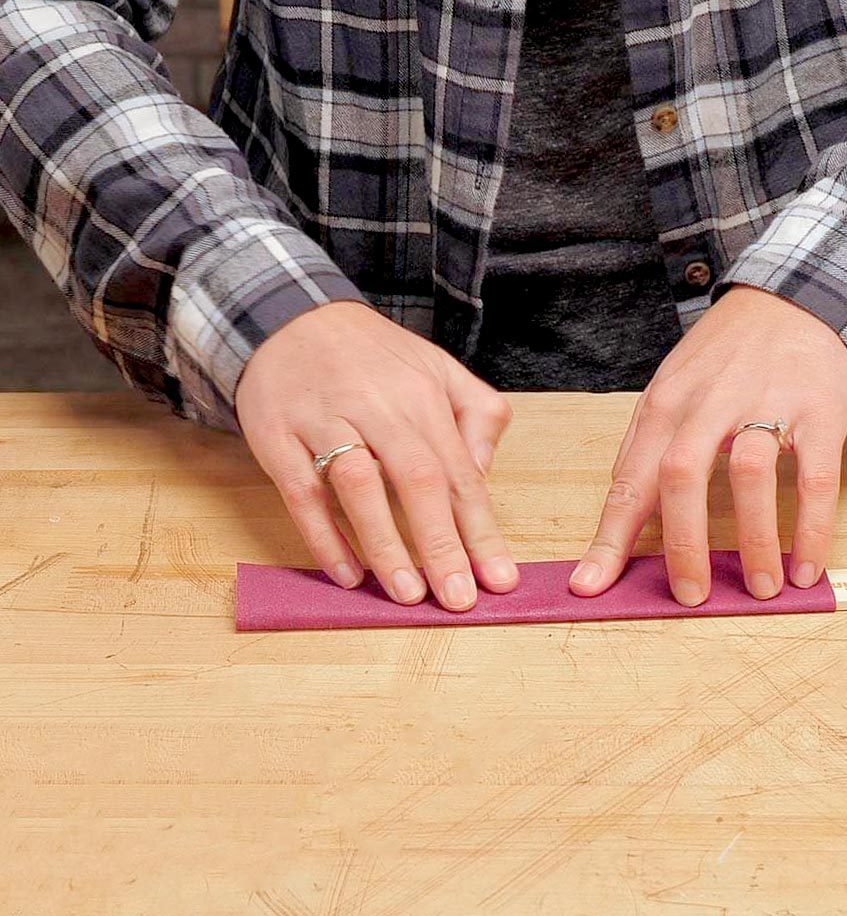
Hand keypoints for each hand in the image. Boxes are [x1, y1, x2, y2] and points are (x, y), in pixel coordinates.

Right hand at [235, 301, 518, 609]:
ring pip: (358, 486)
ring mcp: (323, 420)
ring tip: (408, 596)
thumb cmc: (373, 356)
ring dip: (385, 545)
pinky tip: (347, 573)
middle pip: (418, 480)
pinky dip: (323, 535)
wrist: (288, 316)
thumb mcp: (437, 367)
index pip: (460, 472)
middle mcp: (377, 406)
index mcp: (423, 395)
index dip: (481, 530)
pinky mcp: (277, 435)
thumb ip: (475, 413)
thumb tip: (483, 474)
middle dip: (442, 546)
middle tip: (458, 600)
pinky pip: (301, 492)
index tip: (500, 579)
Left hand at [570, 285, 846, 604]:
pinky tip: (805, 566)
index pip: (629, 480)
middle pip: (680, 476)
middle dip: (681, 544)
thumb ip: (647, 446)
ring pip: (748, 475)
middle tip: (690, 596)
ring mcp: (765, 404)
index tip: (591, 585)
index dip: (610, 538)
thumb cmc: (725, 356)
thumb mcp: (671, 387)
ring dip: (754, 540)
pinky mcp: (818, 411)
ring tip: (761, 589)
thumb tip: (622, 512)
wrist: (797, 298)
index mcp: (663, 405)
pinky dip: (811, 527)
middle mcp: (708, 404)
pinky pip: (815, 478)